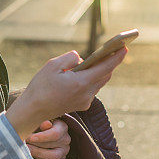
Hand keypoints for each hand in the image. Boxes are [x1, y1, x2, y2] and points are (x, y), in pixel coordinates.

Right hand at [6, 46, 127, 138]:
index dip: (116, 57)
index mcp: (81, 83)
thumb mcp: (53, 65)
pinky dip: (91, 79)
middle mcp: (87, 94)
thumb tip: (82, 60)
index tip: (125, 47)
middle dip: (110, 63)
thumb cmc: (40, 86)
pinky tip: (86, 72)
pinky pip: (91, 88)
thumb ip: (71, 58)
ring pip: (98, 82)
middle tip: (115, 49)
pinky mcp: (81, 105)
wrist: (33, 110)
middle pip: (105, 75)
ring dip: (99, 71)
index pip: (105, 68)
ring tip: (101, 58)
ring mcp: (85, 101)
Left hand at [26, 119, 69, 158]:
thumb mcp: (40, 120)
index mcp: (62, 127)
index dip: (42, 137)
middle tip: (24, 142)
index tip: (30, 138)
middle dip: (36, 145)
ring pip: (54, 156)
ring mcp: (64, 151)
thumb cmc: (39, 125)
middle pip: (51, 145)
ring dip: (39, 154)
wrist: (40, 133)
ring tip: (27, 150)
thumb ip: (42, 122)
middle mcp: (65, 139)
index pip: (55, 134)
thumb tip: (47, 124)